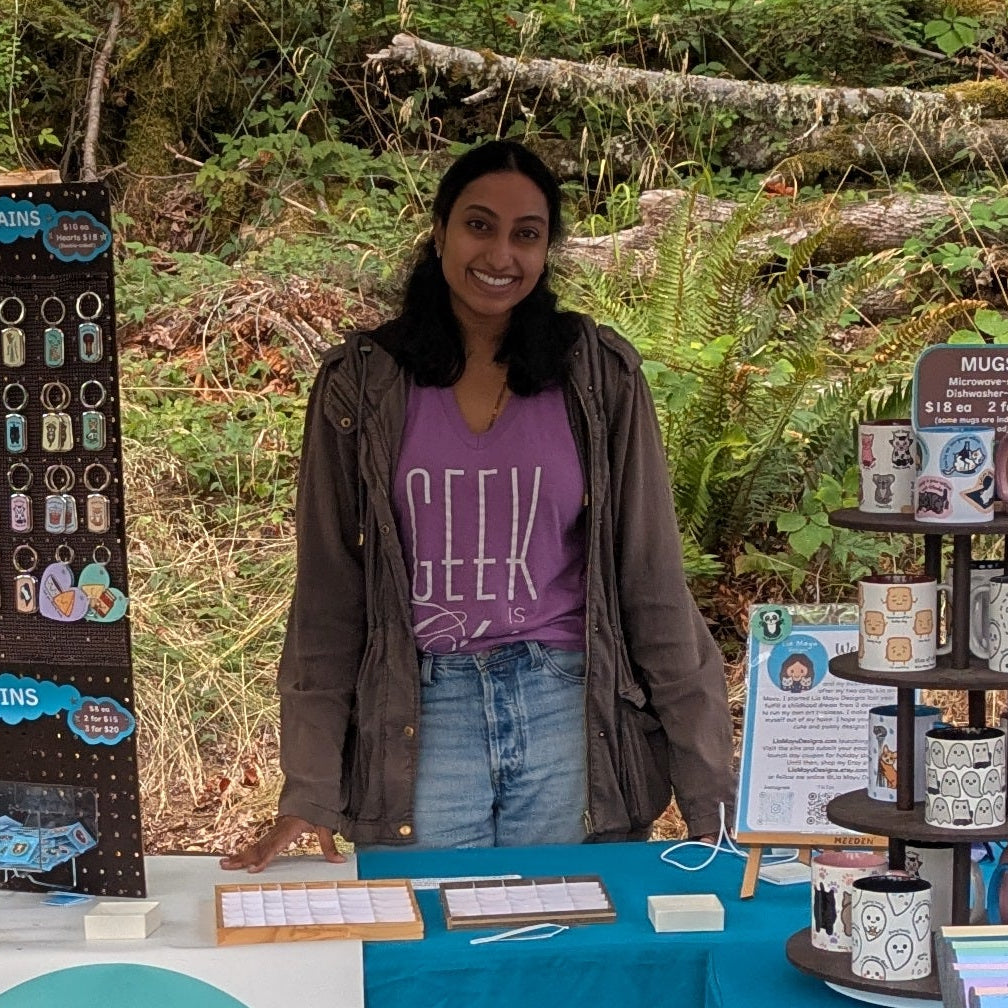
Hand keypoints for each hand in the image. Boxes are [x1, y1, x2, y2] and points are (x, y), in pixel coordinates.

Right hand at [218, 815, 347, 873]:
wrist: (312, 792)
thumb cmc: (318, 809)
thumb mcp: (325, 826)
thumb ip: (329, 845)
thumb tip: (339, 860)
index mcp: (289, 829)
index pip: (274, 847)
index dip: (263, 858)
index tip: (252, 868)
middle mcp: (278, 830)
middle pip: (258, 846)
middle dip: (242, 857)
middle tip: (226, 865)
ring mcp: (274, 830)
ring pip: (256, 844)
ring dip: (240, 854)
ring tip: (224, 863)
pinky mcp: (274, 831)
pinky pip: (259, 842)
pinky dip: (248, 851)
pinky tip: (238, 857)